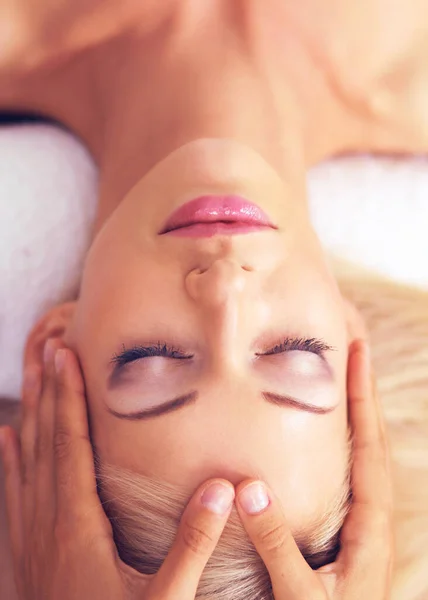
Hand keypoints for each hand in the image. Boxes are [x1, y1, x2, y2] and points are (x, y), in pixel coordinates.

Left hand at [0, 339, 235, 599]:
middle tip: (45, 347)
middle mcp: (46, 522)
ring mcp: (29, 538)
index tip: (66, 357)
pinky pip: (12, 493)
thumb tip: (223, 490)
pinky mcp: (24, 552)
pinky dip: (8, 460)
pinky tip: (4, 440)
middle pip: (42, 441)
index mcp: (77, 524)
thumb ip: (192, 545)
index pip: (70, 445)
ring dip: (27, 414)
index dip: (68, 398)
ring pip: (23, 461)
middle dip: (46, 391)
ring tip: (30, 377)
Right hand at [233, 340, 392, 598]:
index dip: (362, 399)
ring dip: (357, 417)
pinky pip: (351, 479)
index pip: (370, 448)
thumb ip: (277, 545)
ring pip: (365, 459)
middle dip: (364, 395)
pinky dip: (344, 446)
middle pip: (373, 443)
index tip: (356, 354)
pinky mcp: (346, 537)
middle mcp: (371, 521)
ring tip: (340, 384)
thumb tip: (249, 488)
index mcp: (369, 529)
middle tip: (353, 351)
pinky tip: (325, 442)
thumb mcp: (301, 597)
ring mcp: (361, 528)